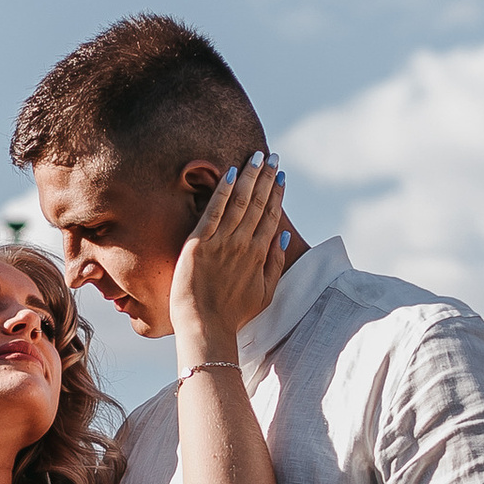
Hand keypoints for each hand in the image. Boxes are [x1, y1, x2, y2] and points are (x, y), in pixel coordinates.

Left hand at [169, 152, 290, 359]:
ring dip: (250, 177)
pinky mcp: (200, 242)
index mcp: (259, 254)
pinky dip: (223, 190)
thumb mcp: (265, 292)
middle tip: (273, 157)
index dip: (277, 194)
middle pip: (258, 203)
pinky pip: (213, 210)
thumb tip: (283, 234)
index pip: (271, 216)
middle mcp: (243, 243)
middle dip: (266, 178)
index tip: (281, 176)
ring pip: (239, 201)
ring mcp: (222, 242)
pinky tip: (230, 172)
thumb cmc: (234, 314)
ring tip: (256, 157)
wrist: (206, 326)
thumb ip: (276, 262)